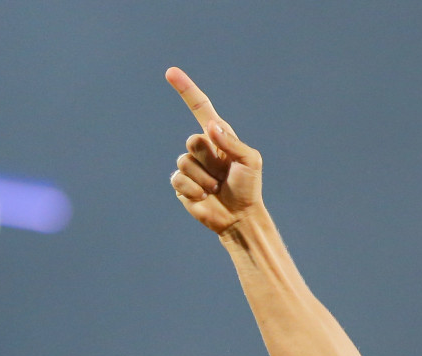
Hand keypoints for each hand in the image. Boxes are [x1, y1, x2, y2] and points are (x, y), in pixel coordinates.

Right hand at [166, 68, 264, 233]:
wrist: (240, 216)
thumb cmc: (248, 187)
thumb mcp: (250, 161)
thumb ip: (232, 142)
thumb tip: (210, 127)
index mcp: (218, 137)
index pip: (200, 108)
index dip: (186, 90)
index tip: (171, 72)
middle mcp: (202, 148)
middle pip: (193, 141)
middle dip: (210, 160)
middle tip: (223, 174)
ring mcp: (190, 165)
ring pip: (184, 162)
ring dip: (204, 178)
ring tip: (216, 188)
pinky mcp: (181, 184)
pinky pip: (178, 179)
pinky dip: (194, 189)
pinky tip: (205, 196)